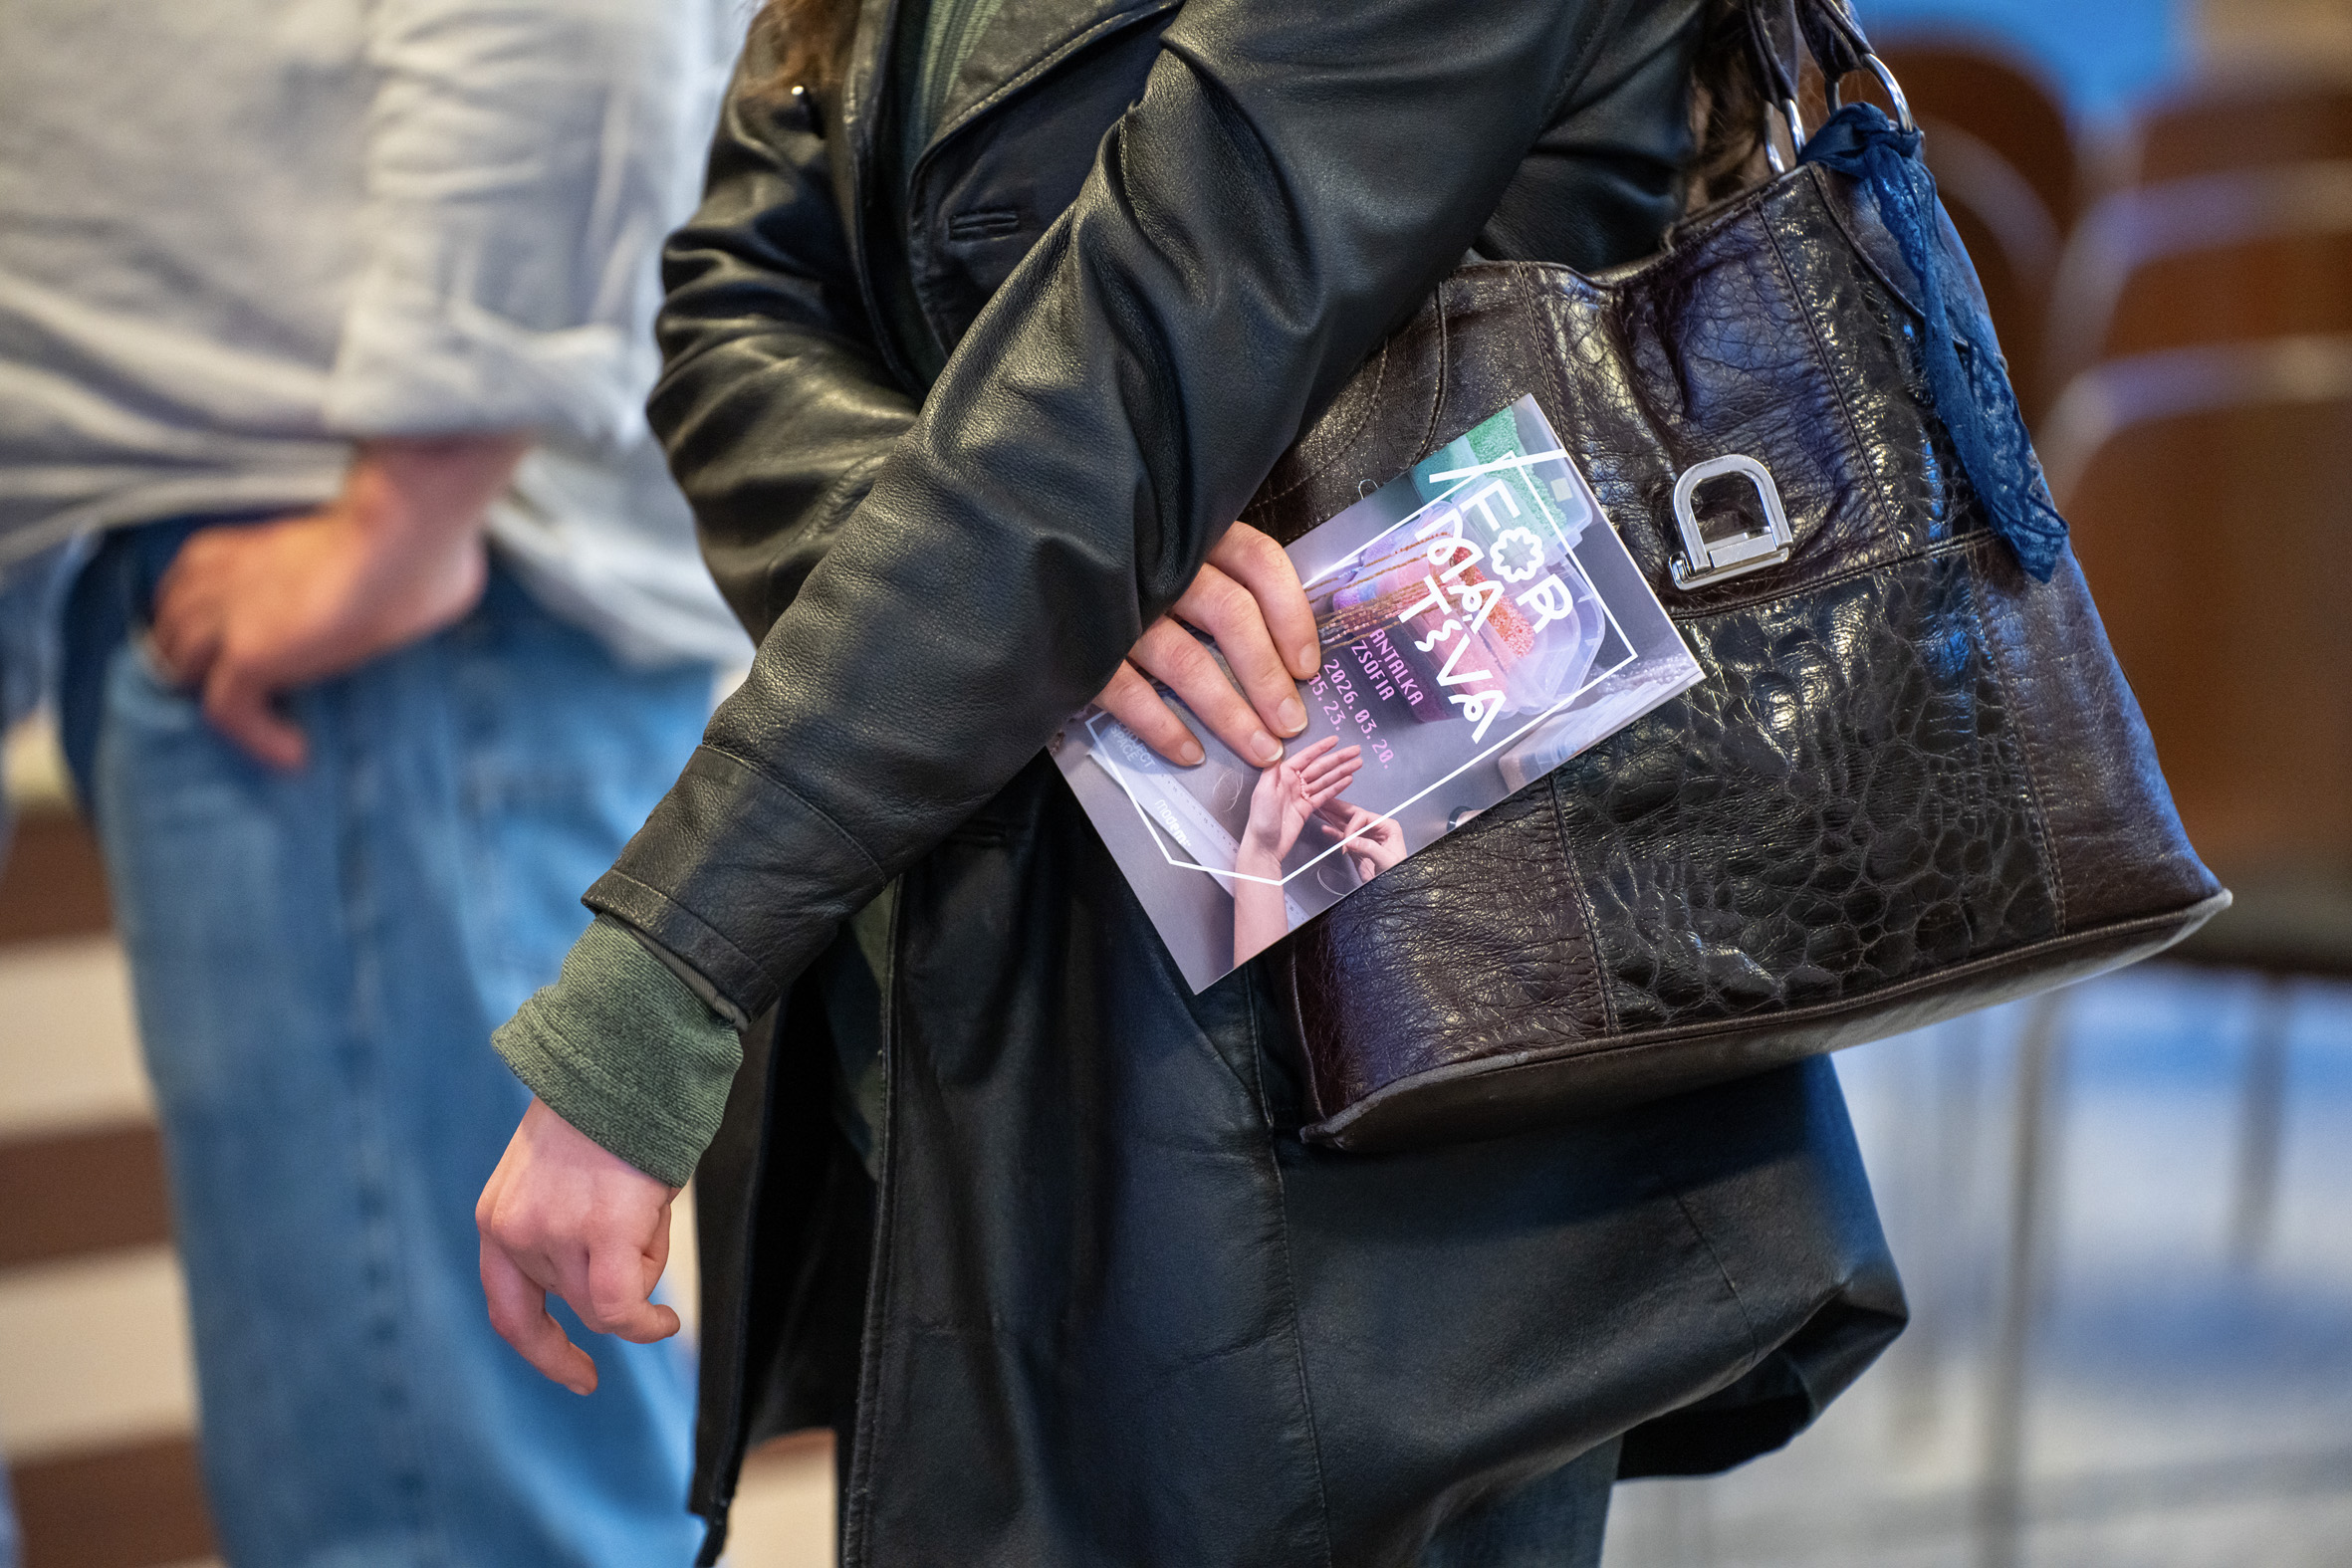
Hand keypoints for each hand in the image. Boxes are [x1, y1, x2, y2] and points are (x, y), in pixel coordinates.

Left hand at [150, 434, 527, 767]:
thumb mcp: (375, 545)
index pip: (187, 581)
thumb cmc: (416, 529)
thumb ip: (370, 558)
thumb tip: (441, 571)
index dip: (199, 615)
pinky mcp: (249, 656)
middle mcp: (222, 575)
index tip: (228, 639)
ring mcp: (230, 616)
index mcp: (245, 544)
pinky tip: (297, 753)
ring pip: (183, 668)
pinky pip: (226, 713)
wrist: (408, 529)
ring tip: (260, 723)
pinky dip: (257, 739)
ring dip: (216, 698)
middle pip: (169, 626)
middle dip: (189, 658)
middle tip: (233, 690)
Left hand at [476, 1097, 680, 1394]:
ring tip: (653, 1213)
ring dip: (642, 1272)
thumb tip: (603, 1296)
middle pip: (571, 1303)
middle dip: (616, 1281)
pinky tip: (667, 1322)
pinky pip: (621, 1309)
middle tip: (645, 1228)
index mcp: (497, 1218)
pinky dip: (645, 1323)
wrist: (627, 1059)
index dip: (541, 1351)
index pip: (509, 1308)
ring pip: (603, 1303)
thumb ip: (562, 1232)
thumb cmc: (609, 1111)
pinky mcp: (601, 1232)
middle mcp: (514, 1232)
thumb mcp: (559, 1177)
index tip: (581, 1376)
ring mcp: (555, 1234)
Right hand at [1094, 522, 1320, 767]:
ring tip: (1258, 749)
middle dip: (1266, 677)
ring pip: (1187, 661)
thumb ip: (1226, 584)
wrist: (1041, 566)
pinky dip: (1163, 728)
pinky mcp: (1085, 645)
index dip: (1291, 615)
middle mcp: (1161, 564)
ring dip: (1229, 714)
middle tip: (1290, 724)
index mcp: (1194, 536)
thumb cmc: (1128, 572)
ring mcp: (1121, 605)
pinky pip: (1130, 693)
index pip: (1258, 563)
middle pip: (1231, 615)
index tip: (1308, 667)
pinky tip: (1190, 753)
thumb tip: (1288, 655)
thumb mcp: (1179, 557)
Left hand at [1237, 735, 1361, 872]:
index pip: (1305, 757)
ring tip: (1356, 764)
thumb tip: (1279, 751)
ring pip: (1325, 779)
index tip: (1334, 740)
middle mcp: (1292, 783)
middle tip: (1354, 751)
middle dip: (1338, 759)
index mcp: (1282, 776)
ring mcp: (1301, 796)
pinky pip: (1324, 794)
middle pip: (1319, 767)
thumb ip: (1273, 771)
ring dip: (1341, 771)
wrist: (1265, 845)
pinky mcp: (1307, 808)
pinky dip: (1336, 787)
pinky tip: (1347, 780)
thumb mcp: (1263, 792)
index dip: (1321, 748)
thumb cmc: (1260, 821)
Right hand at [1315, 800, 1407, 879]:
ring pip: (1346, 824)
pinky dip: (1334, 833)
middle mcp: (1376, 830)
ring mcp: (1365, 839)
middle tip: (1325, 803)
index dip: (1352, 826)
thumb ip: (1369, 848)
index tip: (1347, 840)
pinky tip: (1326, 828)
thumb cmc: (1398, 874)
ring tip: (1320, 810)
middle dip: (1338, 809)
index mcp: (1387, 827)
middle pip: (1354, 815)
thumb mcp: (1387, 860)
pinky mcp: (1357, 848)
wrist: (1394, 890)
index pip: (1364, 817)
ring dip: (1333, 818)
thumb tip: (1351, 840)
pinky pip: (1343, 838)